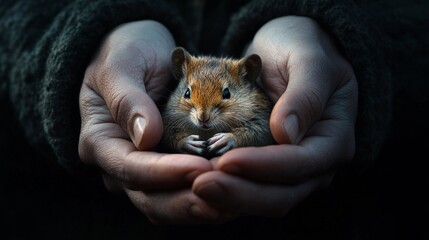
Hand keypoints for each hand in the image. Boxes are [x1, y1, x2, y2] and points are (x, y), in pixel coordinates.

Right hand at [78, 20, 229, 223]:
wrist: (140, 52)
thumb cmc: (125, 52)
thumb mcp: (120, 64)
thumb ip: (127, 99)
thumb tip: (146, 137)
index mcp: (100, 141)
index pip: (131, 168)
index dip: (166, 173)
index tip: (201, 166)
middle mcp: (119, 164)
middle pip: (150, 198)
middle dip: (188, 199)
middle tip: (226, 190)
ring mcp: (143, 170)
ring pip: (168, 203)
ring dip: (201, 203)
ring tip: (235, 194)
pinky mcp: (165, 168)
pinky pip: (183, 190)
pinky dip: (206, 192)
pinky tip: (232, 185)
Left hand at [193, 16, 357, 216]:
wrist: (284, 49)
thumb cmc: (301, 47)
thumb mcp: (308, 58)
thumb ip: (305, 93)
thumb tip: (286, 134)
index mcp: (333, 139)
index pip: (301, 164)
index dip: (264, 167)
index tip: (226, 160)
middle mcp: (314, 163)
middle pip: (280, 195)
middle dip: (240, 193)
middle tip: (201, 185)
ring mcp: (289, 169)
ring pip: (261, 198)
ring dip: (228, 196)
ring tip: (194, 185)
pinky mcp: (266, 166)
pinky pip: (247, 185)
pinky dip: (225, 186)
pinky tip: (198, 180)